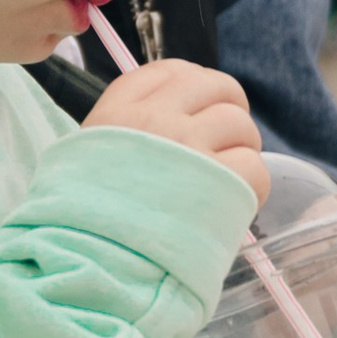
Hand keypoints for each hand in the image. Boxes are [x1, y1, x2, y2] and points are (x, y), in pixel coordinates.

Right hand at [85, 59, 266, 207]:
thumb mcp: (82, 160)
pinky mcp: (220, 182)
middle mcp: (156, 119)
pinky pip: (256, 168)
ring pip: (242, 126)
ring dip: (243, 152)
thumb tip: (162, 127)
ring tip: (227, 183)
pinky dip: (252, 188)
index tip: (202, 108)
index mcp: (118, 111)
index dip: (196, 85)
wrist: (90, 266)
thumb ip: (121, 135)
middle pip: (217, 86)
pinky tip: (234, 207)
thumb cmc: (80, 225)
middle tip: (225, 144)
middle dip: (230, 111)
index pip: (170, 71)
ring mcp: (190, 148)